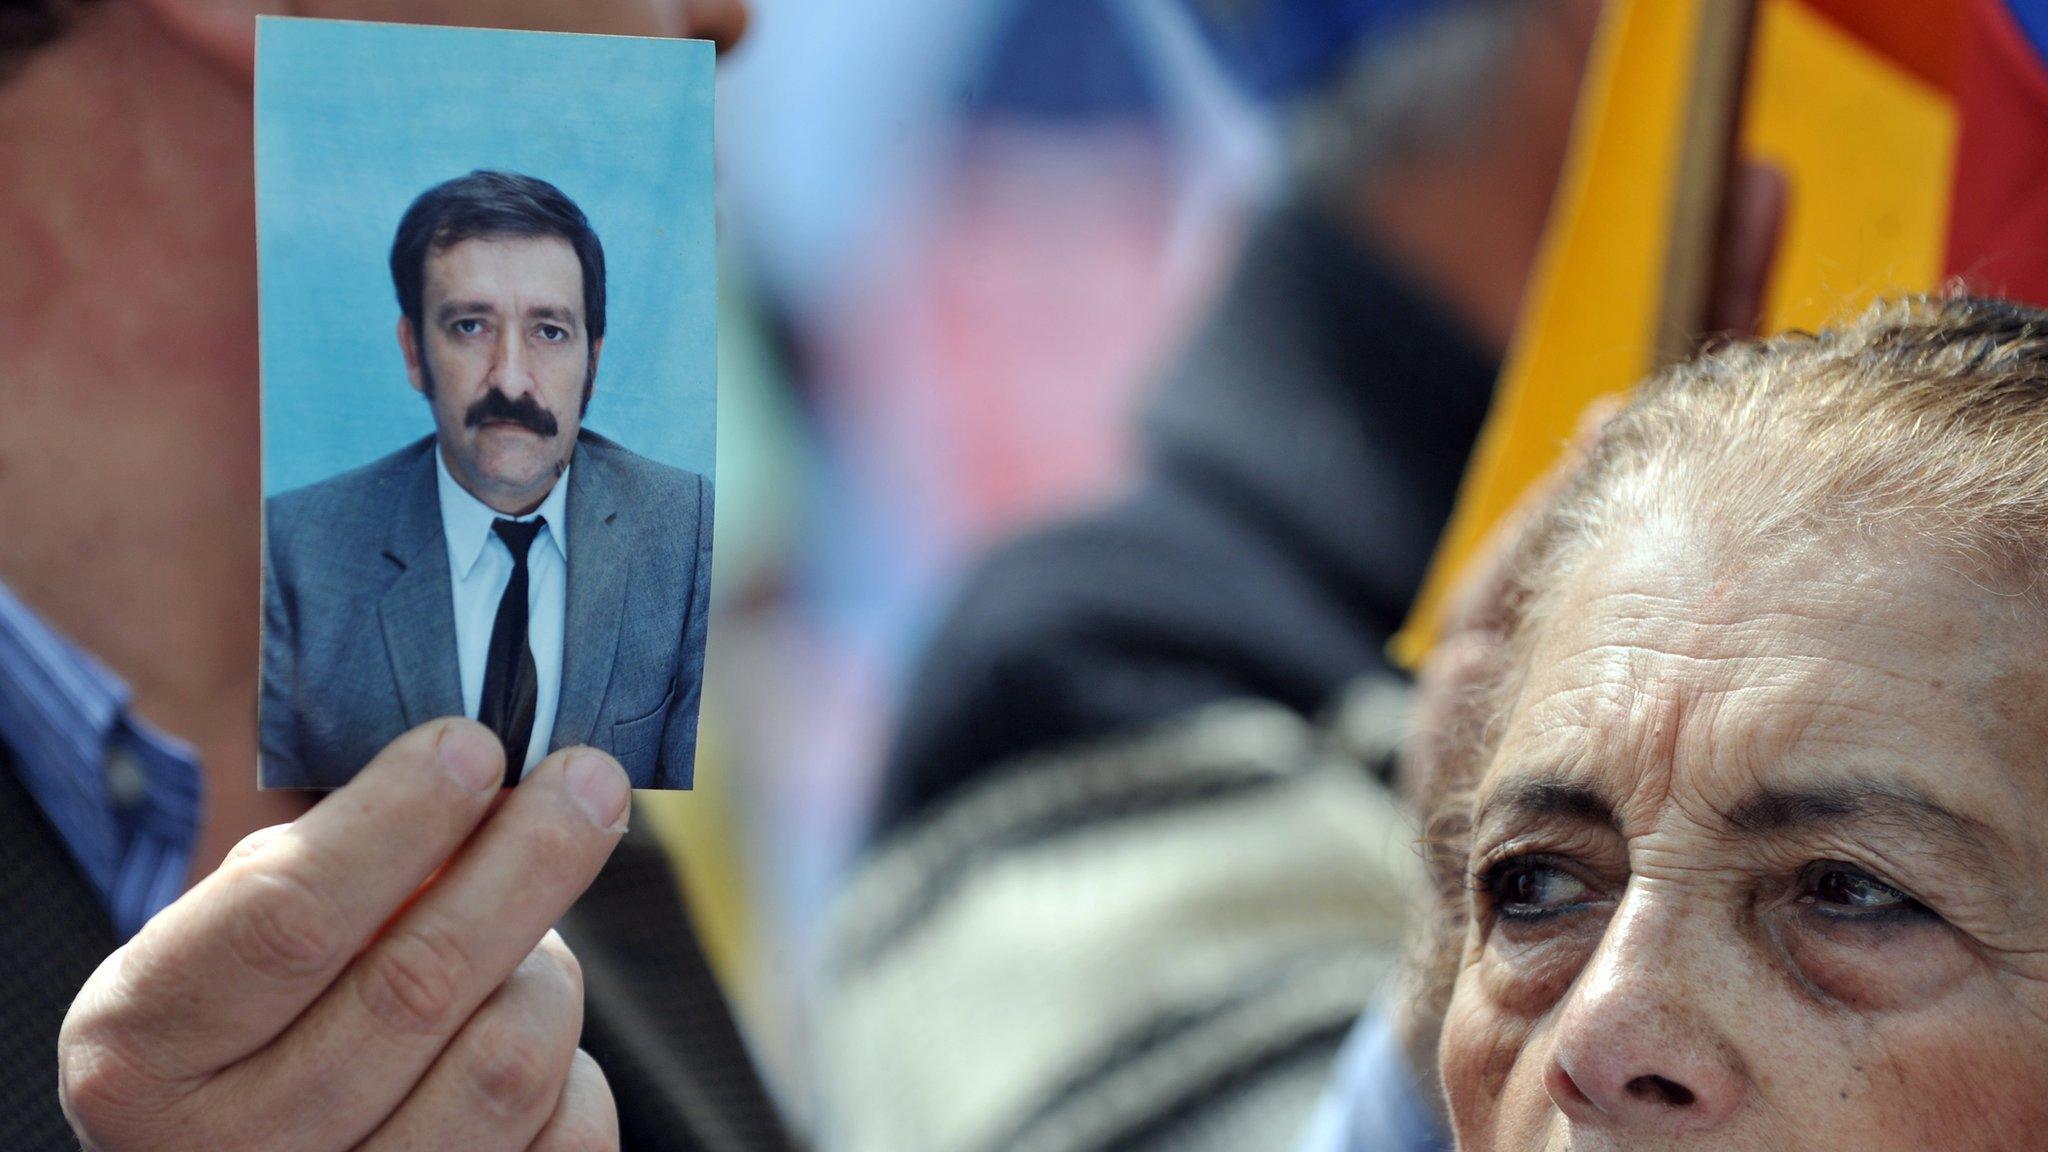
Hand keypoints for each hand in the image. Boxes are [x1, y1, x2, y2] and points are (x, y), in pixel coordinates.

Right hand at [58, 719, 632, 1150]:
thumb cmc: (255, 1014)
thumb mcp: (232, 935)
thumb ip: (331, 863)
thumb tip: (490, 784)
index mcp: (141, 1054)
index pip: (288, 919)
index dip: (395, 821)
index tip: (472, 745)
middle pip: (418, 986)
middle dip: (524, 862)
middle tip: (588, 781)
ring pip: (507, 1061)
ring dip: (543, 970)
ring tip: (527, 935)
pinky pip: (567, 1136)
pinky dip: (572, 1067)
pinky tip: (523, 1031)